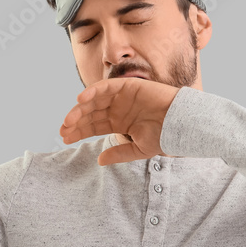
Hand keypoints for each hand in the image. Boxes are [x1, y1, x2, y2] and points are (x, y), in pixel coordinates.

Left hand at [59, 77, 179, 165]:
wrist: (182, 124)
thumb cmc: (165, 137)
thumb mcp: (139, 149)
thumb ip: (119, 153)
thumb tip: (100, 161)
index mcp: (119, 123)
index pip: (94, 126)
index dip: (79, 131)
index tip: (65, 138)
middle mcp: (118, 109)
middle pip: (91, 113)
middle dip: (76, 121)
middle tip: (63, 131)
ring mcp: (122, 96)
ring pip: (95, 100)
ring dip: (80, 108)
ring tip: (69, 119)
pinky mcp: (128, 85)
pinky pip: (106, 86)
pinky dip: (93, 91)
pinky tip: (81, 100)